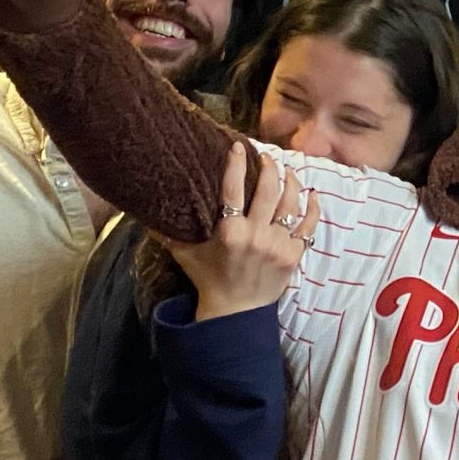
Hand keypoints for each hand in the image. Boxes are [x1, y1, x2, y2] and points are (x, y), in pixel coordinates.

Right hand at [165, 147, 319, 320]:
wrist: (236, 312)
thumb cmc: (208, 279)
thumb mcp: (185, 254)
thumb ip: (168, 232)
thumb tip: (146, 212)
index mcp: (229, 232)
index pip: (233, 189)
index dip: (236, 164)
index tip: (238, 147)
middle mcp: (255, 235)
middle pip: (268, 190)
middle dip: (269, 167)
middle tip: (267, 157)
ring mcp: (277, 245)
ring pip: (291, 204)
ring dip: (291, 182)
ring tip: (288, 170)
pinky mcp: (293, 255)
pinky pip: (309, 226)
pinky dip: (313, 208)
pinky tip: (312, 195)